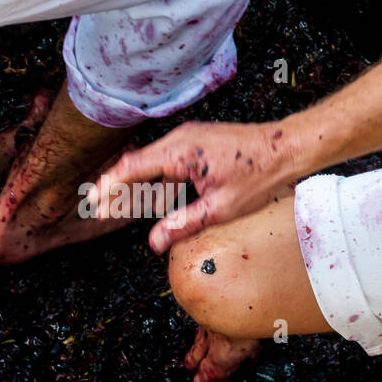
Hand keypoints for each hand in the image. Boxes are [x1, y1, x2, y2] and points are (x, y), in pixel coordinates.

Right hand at [94, 120, 295, 253]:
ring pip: (151, 163)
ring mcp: (189, 138)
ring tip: (118, 208)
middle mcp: (180, 139)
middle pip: (136, 164)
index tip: (94, 204)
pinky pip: (168, 161)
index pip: (133, 169)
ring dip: (136, 185)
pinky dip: (156, 180)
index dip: (110, 188)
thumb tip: (154, 243)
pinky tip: (154, 200)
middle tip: (97, 209)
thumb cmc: (259, 176)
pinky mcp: (198, 142)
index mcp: (181, 152)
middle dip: (116, 188)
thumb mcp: (220, 208)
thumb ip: (183, 225)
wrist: (287, 148)